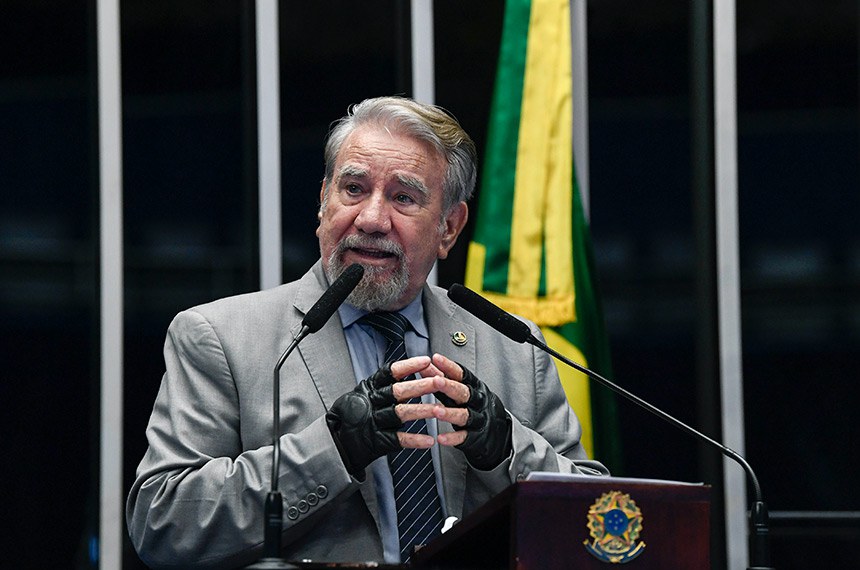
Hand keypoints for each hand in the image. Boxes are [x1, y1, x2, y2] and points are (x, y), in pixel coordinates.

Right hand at [326, 357, 435, 475]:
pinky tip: (429, 441)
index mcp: (369, 388)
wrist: (336, 442)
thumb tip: (408, 371)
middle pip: (398, 391)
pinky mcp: (377, 442)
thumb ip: (382, 385)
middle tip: (438, 382)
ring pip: (400, 413)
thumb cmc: (351, 415)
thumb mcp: (361, 394)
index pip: (390, 372)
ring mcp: (373, 422)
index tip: (425, 361)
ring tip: (439, 410)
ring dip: (421, 411)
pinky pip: (398, 440)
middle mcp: (371, 403)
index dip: (408, 366)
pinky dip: (414, 440)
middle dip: (420, 386)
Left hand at [429, 354, 511, 469]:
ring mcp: (478, 419)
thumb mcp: (462, 390)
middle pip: (464, 392)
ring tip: (436, 410)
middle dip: (450, 386)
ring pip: (465, 415)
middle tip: (436, 380)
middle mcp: (477, 401)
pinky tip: (441, 438)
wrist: (498, 432)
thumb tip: (427, 366)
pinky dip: (453, 438)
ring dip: (450, 413)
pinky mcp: (475, 437)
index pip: (462, 374)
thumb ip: (444, 379)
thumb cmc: (474, 406)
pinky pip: (464, 437)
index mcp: (473, 387)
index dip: (449, 366)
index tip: (436, 358)